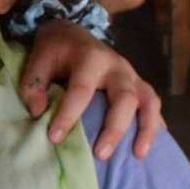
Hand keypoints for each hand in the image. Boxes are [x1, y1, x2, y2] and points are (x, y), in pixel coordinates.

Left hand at [21, 20, 162, 160]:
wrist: (73, 33)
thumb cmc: (56, 50)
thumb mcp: (38, 59)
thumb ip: (34, 83)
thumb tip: (38, 112)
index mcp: (90, 58)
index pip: (81, 89)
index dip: (68, 115)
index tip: (55, 138)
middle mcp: (117, 67)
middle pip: (125, 98)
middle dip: (114, 128)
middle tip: (101, 155)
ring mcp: (132, 76)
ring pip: (148, 101)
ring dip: (146, 129)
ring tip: (138, 155)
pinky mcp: (139, 85)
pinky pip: (153, 106)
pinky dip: (155, 126)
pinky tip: (147, 148)